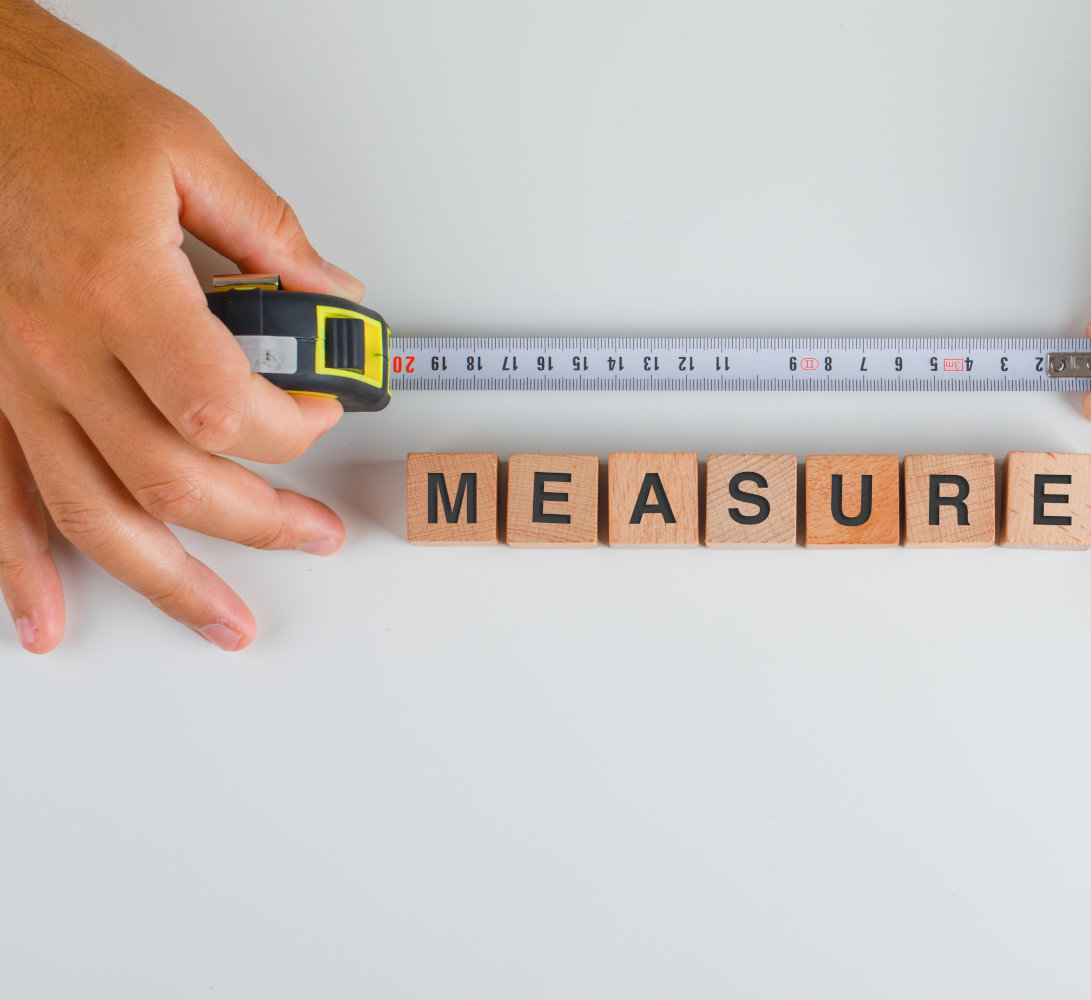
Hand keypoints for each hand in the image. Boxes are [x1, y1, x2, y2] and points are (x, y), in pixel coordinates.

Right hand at [0, 1, 363, 651]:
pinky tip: (48, 617)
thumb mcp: (180, 146)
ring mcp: (8, 380)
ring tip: (224, 620)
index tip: (323, 410)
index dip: (293, 428)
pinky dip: (21, 570)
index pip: (226, 411)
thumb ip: (269, 233)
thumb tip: (332, 295)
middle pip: (172, 482)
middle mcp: (55, 351)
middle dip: (261, 522)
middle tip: (315, 535)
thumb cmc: (39, 103)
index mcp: (118, 290)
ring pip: (92, 515)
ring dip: (167, 580)